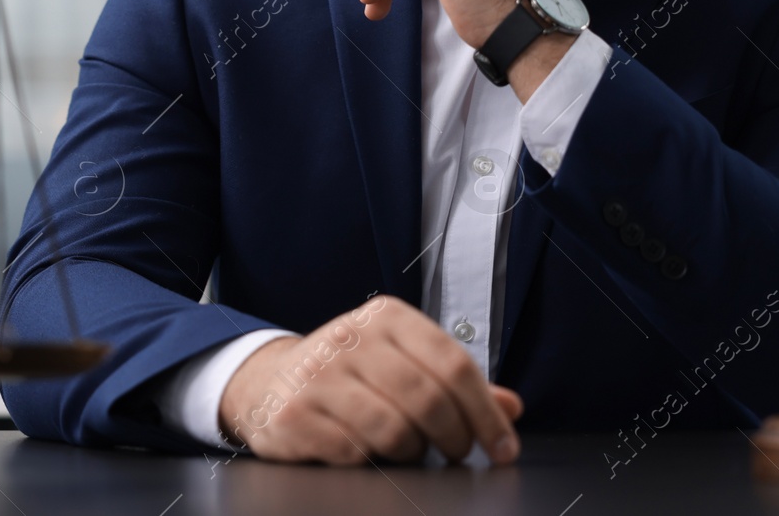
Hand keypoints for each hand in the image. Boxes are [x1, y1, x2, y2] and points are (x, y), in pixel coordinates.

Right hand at [218, 295, 523, 465]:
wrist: (267, 382)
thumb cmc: (349, 374)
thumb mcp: (402, 362)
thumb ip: (455, 384)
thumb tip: (511, 407)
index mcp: (386, 317)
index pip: (453, 364)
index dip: (486, 413)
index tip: (503, 447)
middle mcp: (350, 337)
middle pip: (429, 400)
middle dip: (456, 438)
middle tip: (458, 453)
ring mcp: (318, 375)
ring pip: (394, 430)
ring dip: (413, 452)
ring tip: (409, 448)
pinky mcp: (294, 414)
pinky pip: (355, 453)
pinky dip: (372, 461)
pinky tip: (368, 451)